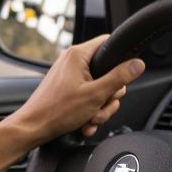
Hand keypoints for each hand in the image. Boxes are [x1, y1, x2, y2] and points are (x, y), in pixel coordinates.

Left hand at [4, 34, 144, 147]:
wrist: (33, 128)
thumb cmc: (57, 111)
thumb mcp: (96, 94)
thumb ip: (119, 77)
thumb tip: (138, 64)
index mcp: (78, 55)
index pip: (109, 43)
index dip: (121, 59)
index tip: (123, 76)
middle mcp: (73, 62)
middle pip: (109, 71)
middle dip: (110, 95)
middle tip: (102, 105)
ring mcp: (70, 76)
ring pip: (101, 88)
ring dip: (101, 107)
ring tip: (91, 118)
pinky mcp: (68, 89)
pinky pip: (89, 96)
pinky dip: (90, 111)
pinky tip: (85, 122)